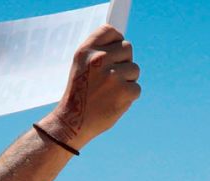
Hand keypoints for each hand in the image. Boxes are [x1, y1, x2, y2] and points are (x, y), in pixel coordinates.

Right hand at [42, 26, 139, 147]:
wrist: (73, 121)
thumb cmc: (80, 92)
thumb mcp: (81, 65)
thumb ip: (99, 52)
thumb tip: (122, 44)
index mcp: (87, 50)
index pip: (110, 31)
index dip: (117, 40)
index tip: (115, 52)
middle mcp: (99, 59)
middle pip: (127, 48)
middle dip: (124, 62)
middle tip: (112, 77)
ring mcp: (112, 75)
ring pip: (135, 69)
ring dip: (128, 80)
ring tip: (111, 91)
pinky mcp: (124, 91)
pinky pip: (137, 88)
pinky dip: (129, 96)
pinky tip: (114, 101)